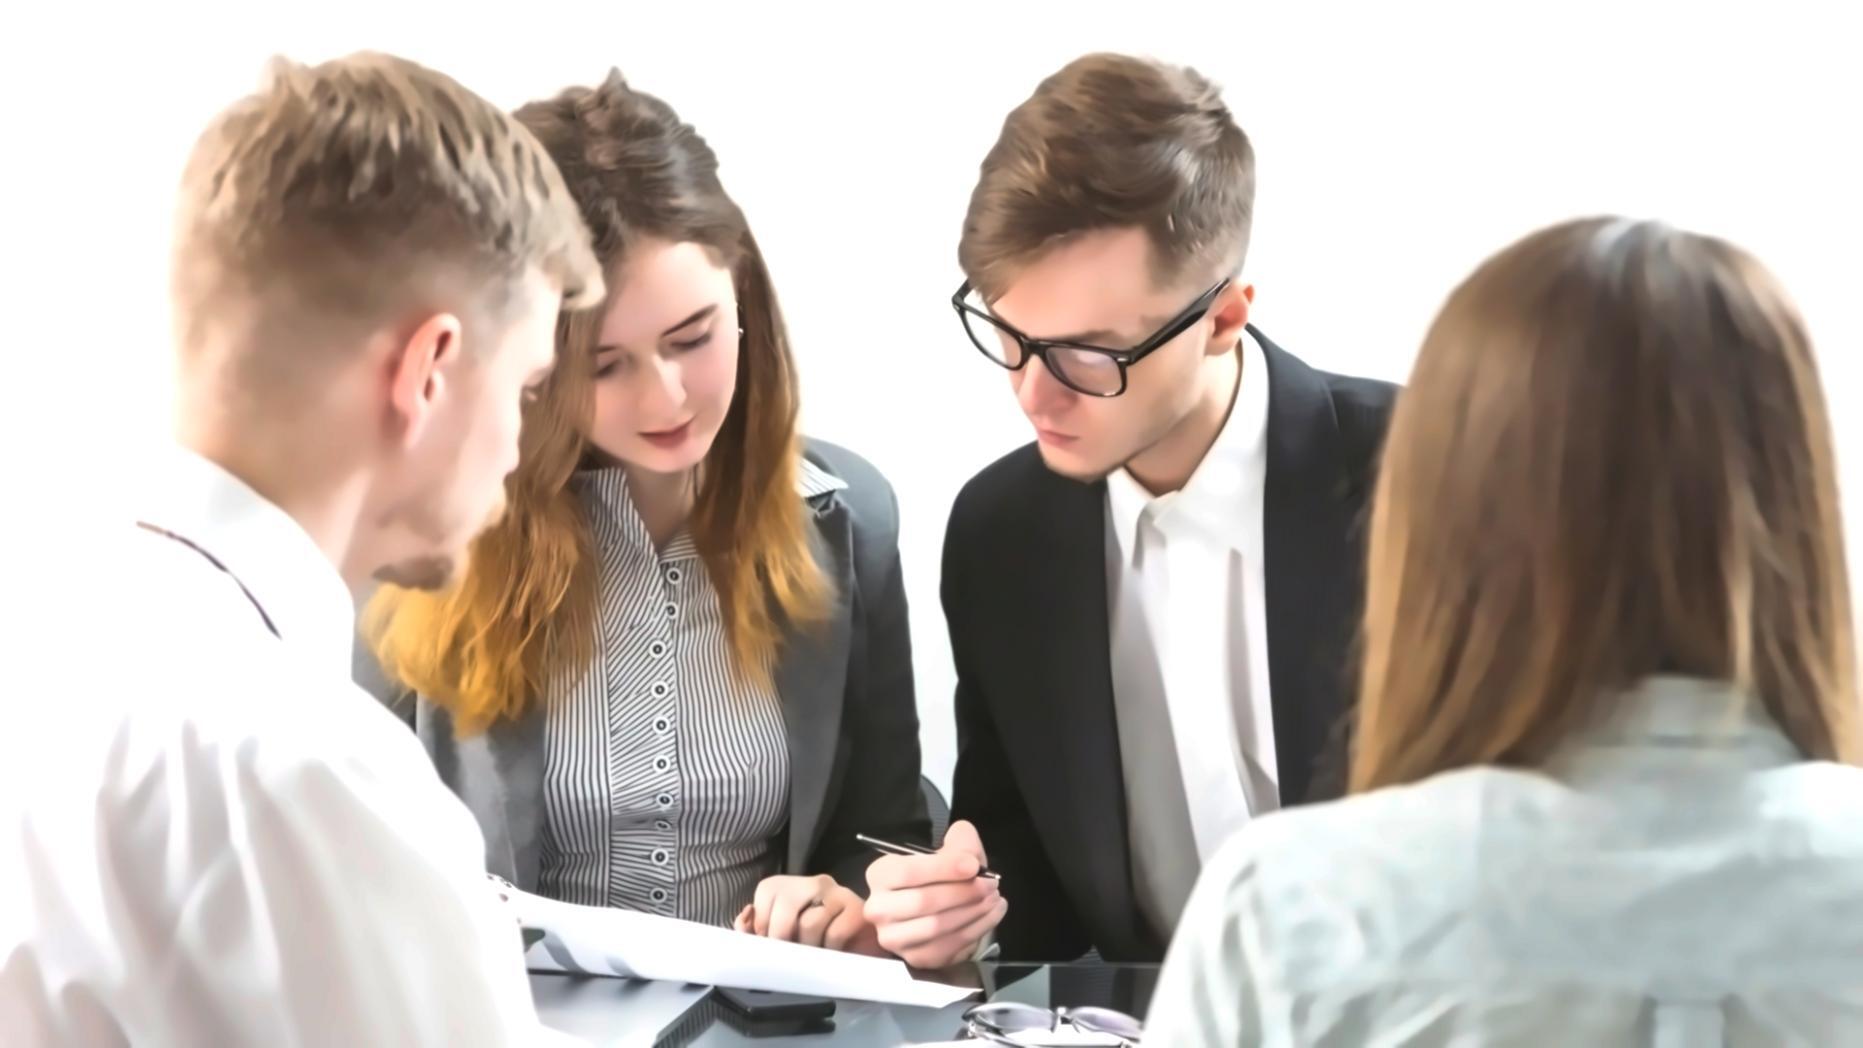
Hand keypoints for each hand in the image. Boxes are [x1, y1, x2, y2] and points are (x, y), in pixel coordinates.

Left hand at [734, 874, 884, 954]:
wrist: (860, 951)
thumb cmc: (814, 944)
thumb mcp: (780, 936)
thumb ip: (755, 930)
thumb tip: (745, 921)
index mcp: (790, 886)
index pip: (766, 891)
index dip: (763, 923)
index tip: (770, 944)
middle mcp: (814, 883)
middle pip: (786, 902)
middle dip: (782, 936)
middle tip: (789, 955)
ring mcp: (838, 894)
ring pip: (810, 922)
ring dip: (809, 947)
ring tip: (814, 954)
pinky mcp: (857, 911)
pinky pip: (834, 934)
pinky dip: (829, 950)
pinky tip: (833, 953)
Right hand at [863, 820, 1005, 968]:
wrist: (935, 907)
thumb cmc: (939, 874)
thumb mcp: (949, 849)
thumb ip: (960, 842)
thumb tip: (969, 857)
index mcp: (880, 875)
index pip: (908, 872)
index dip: (944, 868)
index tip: (973, 865)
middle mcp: (879, 909)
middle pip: (924, 901)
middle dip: (964, 892)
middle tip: (991, 884)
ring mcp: (895, 938)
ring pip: (937, 926)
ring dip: (973, 911)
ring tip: (994, 897)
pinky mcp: (915, 958)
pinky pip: (949, 946)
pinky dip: (977, 929)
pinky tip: (993, 913)